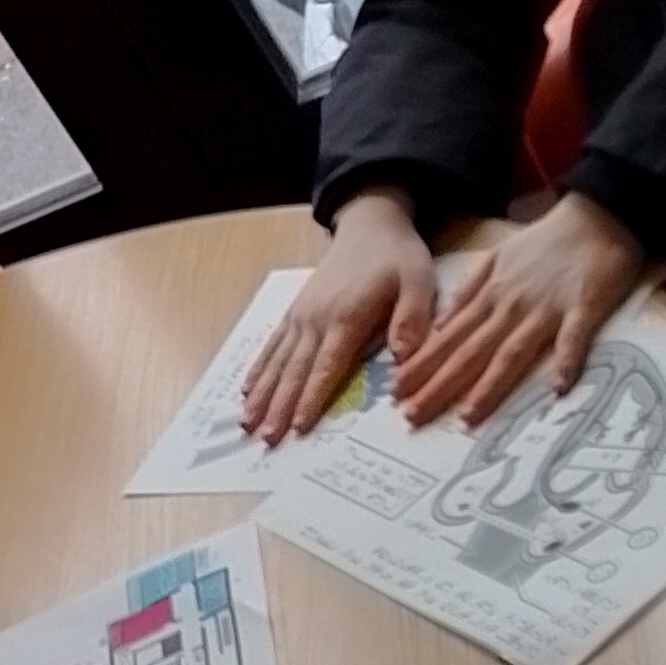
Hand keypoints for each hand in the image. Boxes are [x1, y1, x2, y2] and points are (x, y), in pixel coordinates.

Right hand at [241, 186, 434, 441]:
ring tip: (246, 424)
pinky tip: (246, 390)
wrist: (369, 226)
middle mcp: (316, 319)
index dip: (312, 398)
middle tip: (266, 438)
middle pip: (295, 370)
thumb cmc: (397, 257)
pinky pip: (272, 346)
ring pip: (278, 362)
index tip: (299, 426)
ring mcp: (301, 316)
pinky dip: (258, 370)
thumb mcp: (418, 281)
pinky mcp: (295, 313)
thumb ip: (413, 318)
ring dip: (262, 395)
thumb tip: (401, 358)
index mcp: (347, 316)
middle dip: (278, 407)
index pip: (326, 365)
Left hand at [392, 192, 644, 428]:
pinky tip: (557, 387)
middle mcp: (511, 306)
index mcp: (489, 297)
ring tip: (468, 416)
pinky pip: (574, 336)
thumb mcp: (496, 259)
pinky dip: (566, 360)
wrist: (598, 213)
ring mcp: (547, 307)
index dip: (421, 366)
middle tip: (412, 415)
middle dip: (439, 384)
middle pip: (470, 351)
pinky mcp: (585, 306)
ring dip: (490, 384)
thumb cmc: (547, 242)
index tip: (395, 393)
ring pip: (512, 351)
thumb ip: (468, 292)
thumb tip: (440, 325)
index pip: (448, 338)